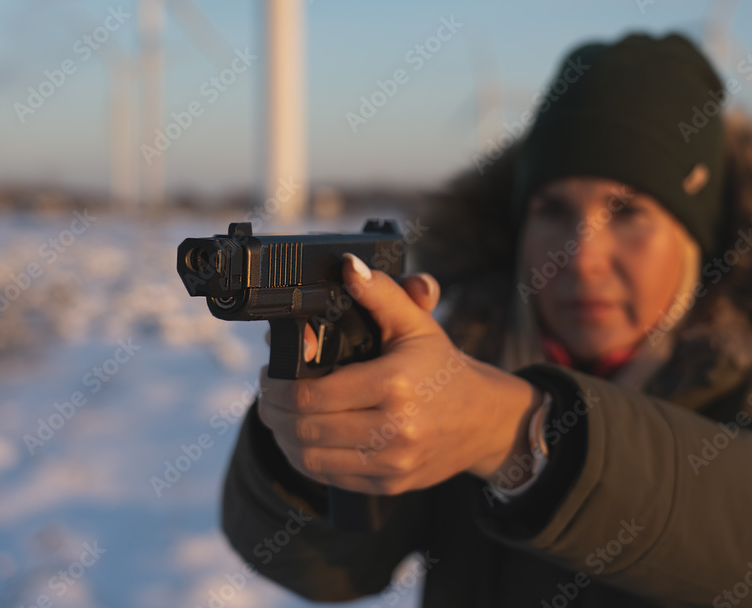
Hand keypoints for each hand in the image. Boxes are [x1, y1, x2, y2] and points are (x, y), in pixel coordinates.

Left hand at [257, 253, 542, 494]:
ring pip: (311, 460)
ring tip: (281, 417)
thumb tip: (348, 265)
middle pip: (304, 429)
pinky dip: (308, 459)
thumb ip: (380, 293)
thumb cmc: (442, 367)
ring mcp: (392, 463)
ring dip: (284, 439)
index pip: (311, 395)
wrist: (483, 419)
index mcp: (394, 385)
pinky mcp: (390, 485)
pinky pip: (331, 478)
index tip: (269, 373)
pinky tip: (305, 439)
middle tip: (268, 395)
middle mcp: (394, 430)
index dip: (277, 387)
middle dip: (273, 411)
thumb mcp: (416, 324)